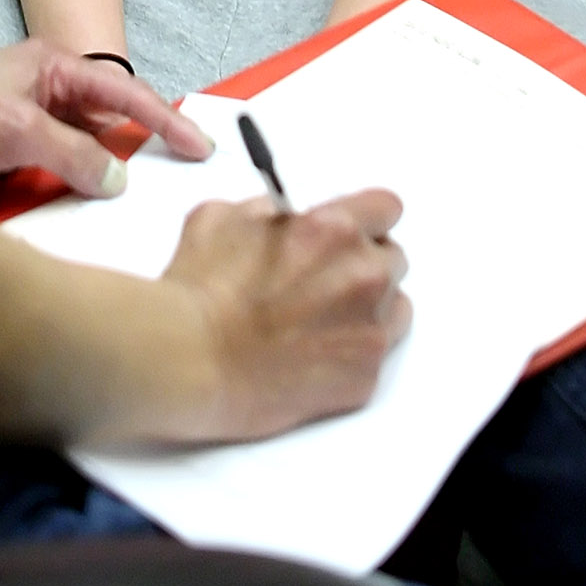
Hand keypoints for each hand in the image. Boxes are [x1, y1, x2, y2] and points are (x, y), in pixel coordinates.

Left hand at [0, 39, 214, 194]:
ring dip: (93, 180)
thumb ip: (73, 154)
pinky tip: (68, 214)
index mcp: (55, 67)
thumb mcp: (19, 129)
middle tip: (169, 185)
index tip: (199, 148)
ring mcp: (23, 124)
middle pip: (105, 126)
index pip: (126, 93)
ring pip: (77, 156)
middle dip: (134, 155)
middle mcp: (44, 92)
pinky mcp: (2, 154)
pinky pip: (47, 176)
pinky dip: (60, 193)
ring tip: (121, 208)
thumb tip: (116, 180)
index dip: (165, 120)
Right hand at [162, 190, 410, 440]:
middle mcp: (362, 276)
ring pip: (393, 307)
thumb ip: (269, 211)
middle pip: (393, 258)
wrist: (191, 360)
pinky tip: (314, 353)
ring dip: (367, 307)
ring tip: (321, 320)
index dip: (367, 217)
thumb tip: (284, 220)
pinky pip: (377, 354)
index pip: (387, 208)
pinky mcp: (365, 377)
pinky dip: (353, 350)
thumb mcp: (223, 216)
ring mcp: (369, 330)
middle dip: (363, 263)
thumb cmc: (200, 289)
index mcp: (333, 229)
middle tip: (324, 279)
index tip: (355, 228)